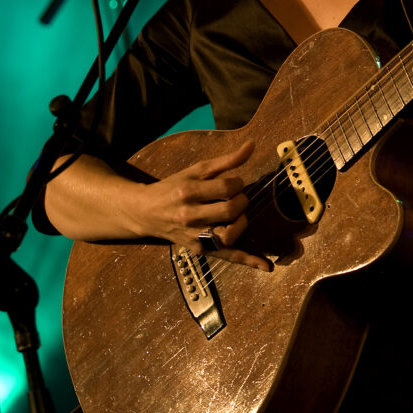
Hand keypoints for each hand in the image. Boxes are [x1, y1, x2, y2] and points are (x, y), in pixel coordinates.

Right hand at [138, 139, 270, 270]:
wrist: (146, 212)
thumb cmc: (174, 187)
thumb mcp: (196, 170)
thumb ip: (226, 160)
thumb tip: (252, 145)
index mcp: (188, 192)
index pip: (226, 188)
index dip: (238, 183)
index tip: (234, 183)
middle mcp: (190, 217)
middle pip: (229, 211)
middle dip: (241, 201)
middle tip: (237, 197)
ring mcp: (194, 236)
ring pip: (228, 236)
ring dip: (242, 223)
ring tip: (238, 215)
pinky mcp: (200, 250)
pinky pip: (227, 257)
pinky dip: (247, 261)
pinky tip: (266, 266)